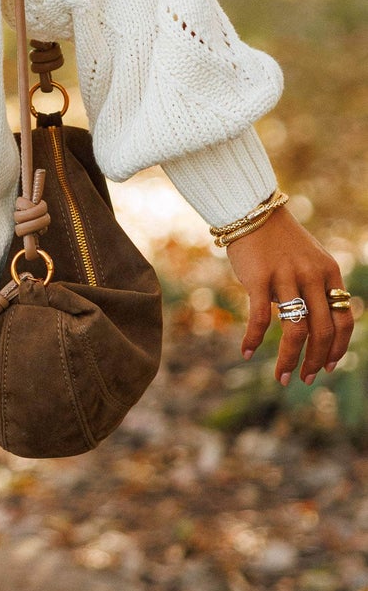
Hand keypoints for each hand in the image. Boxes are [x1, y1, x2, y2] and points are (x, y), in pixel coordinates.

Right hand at [227, 207, 349, 384]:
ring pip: (295, 330)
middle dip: (316, 361)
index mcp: (329, 272)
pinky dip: (253, 338)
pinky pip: (259, 317)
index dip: (339, 348)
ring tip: (282, 377)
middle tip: (306, 379)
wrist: (251, 211)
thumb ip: (317, 288)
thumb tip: (316, 326)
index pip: (344, 319)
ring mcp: (286, 277)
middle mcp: (311, 276)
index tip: (329, 366)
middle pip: (322, 331)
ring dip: (289, 359)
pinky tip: (246, 352)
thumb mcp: (310, 260)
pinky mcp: (258, 278)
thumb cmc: (279, 240)